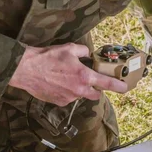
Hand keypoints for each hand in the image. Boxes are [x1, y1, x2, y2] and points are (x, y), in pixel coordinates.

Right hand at [8, 43, 126, 104]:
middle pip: (95, 95)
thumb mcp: (69, 48)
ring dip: (78, 89)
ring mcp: (68, 98)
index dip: (118, 86)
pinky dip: (66, 92)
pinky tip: (57, 83)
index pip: (106, 84)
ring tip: (65, 77)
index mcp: (84, 76)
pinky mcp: (59, 102)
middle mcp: (78, 90)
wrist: (26, 69)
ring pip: (80, 95)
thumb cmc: (47, 57)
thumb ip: (83, 51)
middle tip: (89, 80)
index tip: (125, 88)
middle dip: (96, 89)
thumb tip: (87, 54)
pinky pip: (68, 98)